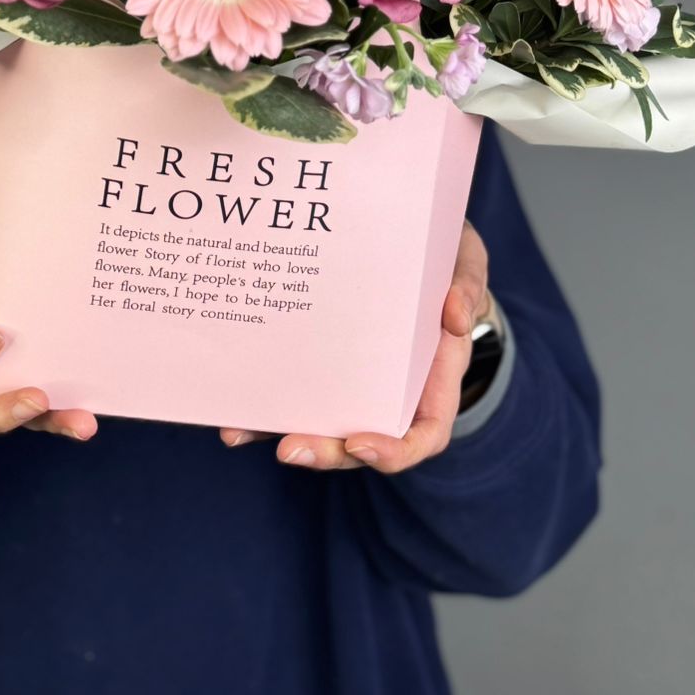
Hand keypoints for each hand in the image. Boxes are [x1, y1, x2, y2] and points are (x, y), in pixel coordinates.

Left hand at [218, 220, 490, 472]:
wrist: (412, 242)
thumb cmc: (444, 258)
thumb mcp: (465, 261)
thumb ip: (468, 285)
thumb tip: (457, 317)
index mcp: (433, 379)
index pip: (422, 435)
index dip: (393, 451)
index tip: (360, 443)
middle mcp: (389, 391)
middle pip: (360, 443)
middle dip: (325, 452)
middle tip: (289, 447)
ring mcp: (350, 380)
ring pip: (318, 422)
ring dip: (278, 432)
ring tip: (236, 432)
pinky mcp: (318, 361)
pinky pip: (291, 388)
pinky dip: (261, 402)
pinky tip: (227, 406)